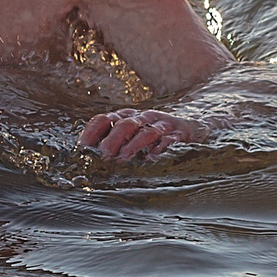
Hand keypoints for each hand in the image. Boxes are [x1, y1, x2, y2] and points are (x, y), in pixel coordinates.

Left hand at [79, 106, 203, 160]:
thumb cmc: (155, 136)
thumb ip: (113, 143)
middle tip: (103, 157)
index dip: (91, 133)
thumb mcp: (132, 135)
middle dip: (111, 141)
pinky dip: (160, 150)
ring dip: (133, 146)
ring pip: (146, 132)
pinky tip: (151, 159)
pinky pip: (169, 141)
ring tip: (123, 159)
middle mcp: (143, 118)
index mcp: (127, 117)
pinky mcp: (179, 135)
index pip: (103, 119)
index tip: (82, 149)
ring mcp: (162, 125)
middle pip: (124, 124)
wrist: (193, 127)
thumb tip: (89, 160)